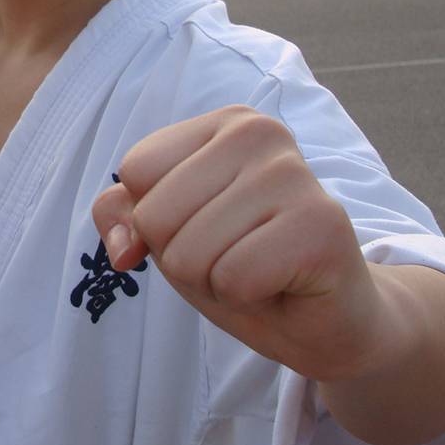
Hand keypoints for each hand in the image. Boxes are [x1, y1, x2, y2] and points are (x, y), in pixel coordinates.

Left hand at [91, 106, 385, 381]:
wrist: (323, 320)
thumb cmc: (242, 265)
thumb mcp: (169, 234)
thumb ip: (123, 216)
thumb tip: (121, 247)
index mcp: (225, 123)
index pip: (136, 171)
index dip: (154, 221)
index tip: (204, 229)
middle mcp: (260, 133)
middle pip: (155, 216)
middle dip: (183, 258)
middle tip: (233, 259)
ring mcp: (295, 174)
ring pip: (189, 253)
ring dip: (215, 281)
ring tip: (257, 272)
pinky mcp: (321, 224)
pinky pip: (233, 277)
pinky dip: (246, 296)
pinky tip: (280, 284)